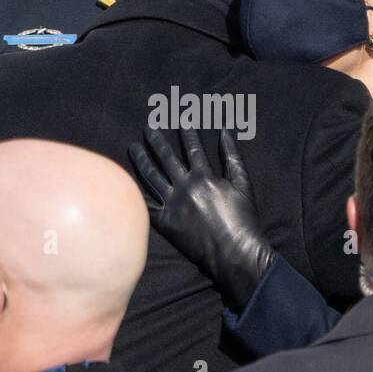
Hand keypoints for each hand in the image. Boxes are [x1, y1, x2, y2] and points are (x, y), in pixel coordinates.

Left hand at [129, 126, 275, 307]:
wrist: (235, 253)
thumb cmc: (243, 219)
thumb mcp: (243, 184)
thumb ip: (232, 157)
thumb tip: (225, 132)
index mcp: (204, 177)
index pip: (191, 148)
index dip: (186, 131)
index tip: (180, 118)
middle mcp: (185, 187)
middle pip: (165, 158)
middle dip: (156, 140)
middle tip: (147, 127)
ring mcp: (172, 205)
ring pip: (151, 177)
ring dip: (141, 160)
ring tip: (133, 148)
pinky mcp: (165, 223)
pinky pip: (147, 204)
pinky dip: (138, 192)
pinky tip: (129, 181)